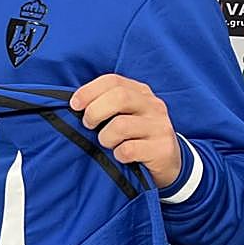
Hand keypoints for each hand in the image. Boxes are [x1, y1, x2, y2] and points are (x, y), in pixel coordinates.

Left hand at [70, 74, 181, 188]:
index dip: (89, 91)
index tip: (74, 105)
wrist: (169, 163)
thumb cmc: (135, 135)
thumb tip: (74, 104)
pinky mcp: (163, 148)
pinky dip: (118, 154)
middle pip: (119, 97)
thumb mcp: (125, 114)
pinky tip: (120, 156)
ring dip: (105, 137)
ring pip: (121, 125)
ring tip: (106, 143)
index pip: (113, 81)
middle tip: (88, 124)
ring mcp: (160, 126)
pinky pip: (129, 149)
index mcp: (141, 92)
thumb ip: (106, 104)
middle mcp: (153, 105)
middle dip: (95, 111)